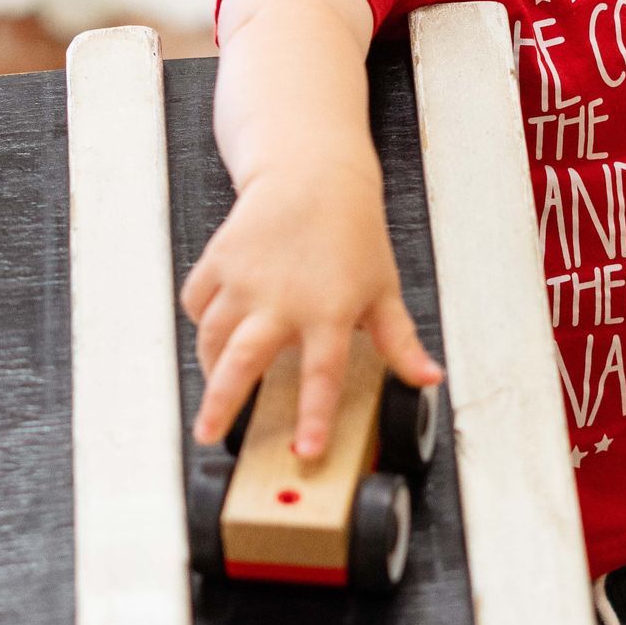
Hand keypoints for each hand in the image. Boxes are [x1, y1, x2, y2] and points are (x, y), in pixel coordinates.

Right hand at [181, 156, 442, 460]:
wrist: (312, 174)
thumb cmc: (351, 230)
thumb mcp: (383, 288)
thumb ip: (400, 341)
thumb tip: (427, 379)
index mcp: (328, 311)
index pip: (321, 376)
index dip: (314, 418)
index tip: (306, 450)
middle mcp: (281, 299)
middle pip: (243, 363)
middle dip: (222, 404)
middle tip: (209, 434)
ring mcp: (244, 279)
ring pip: (214, 337)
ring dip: (211, 368)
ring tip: (213, 388)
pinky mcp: (219, 260)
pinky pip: (198, 303)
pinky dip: (202, 321)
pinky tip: (214, 332)